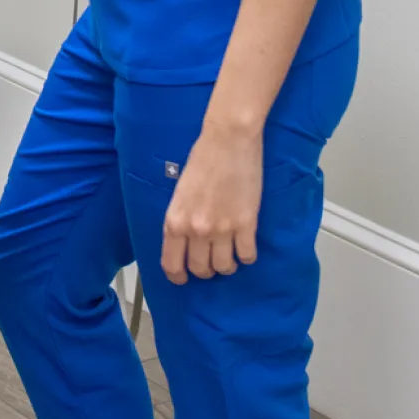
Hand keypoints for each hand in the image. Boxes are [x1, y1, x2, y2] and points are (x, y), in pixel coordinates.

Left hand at [161, 125, 261, 283]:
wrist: (228, 140)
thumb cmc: (202, 160)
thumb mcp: (180, 193)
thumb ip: (181, 219)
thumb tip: (185, 241)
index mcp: (175, 221)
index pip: (171, 264)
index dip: (178, 276)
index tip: (183, 278)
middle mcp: (196, 230)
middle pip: (201, 270)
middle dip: (205, 270)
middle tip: (210, 261)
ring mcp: (223, 229)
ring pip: (224, 267)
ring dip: (226, 265)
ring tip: (228, 254)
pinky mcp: (246, 224)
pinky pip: (247, 256)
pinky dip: (246, 256)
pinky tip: (244, 246)